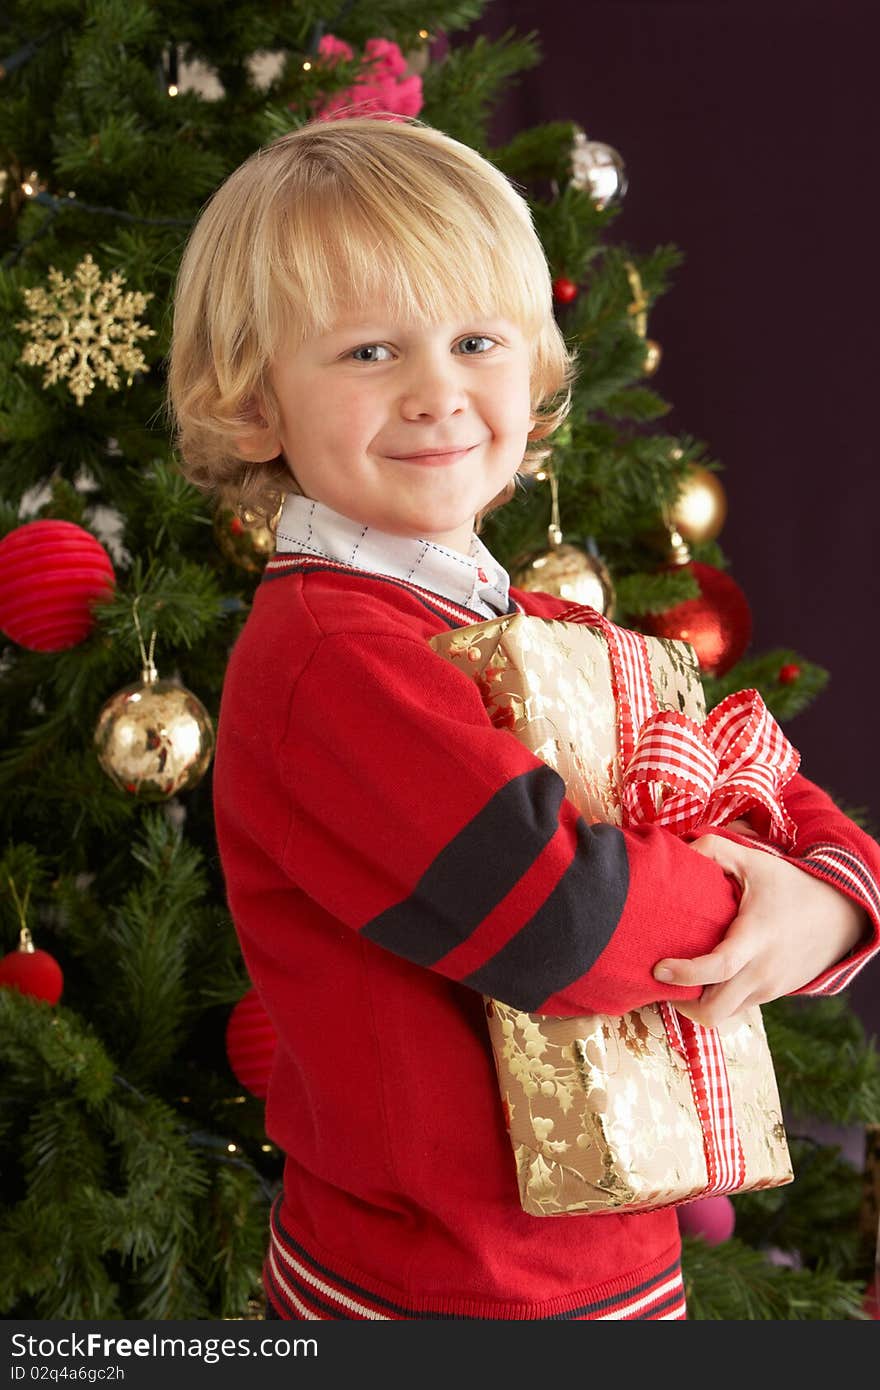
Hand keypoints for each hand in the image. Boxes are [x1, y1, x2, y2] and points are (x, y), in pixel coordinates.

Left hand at [652, 832, 866, 1025]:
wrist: (840, 916)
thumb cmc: (790, 885)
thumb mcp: (755, 861)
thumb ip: (715, 849)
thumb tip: (681, 849)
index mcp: (756, 938)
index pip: (718, 968)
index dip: (685, 974)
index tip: (658, 968)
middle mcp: (762, 971)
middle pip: (715, 1011)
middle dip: (683, 1005)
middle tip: (662, 982)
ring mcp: (768, 988)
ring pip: (724, 1015)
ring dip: (698, 1004)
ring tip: (678, 980)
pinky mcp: (771, 996)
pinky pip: (737, 1008)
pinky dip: (717, 999)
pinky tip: (704, 979)